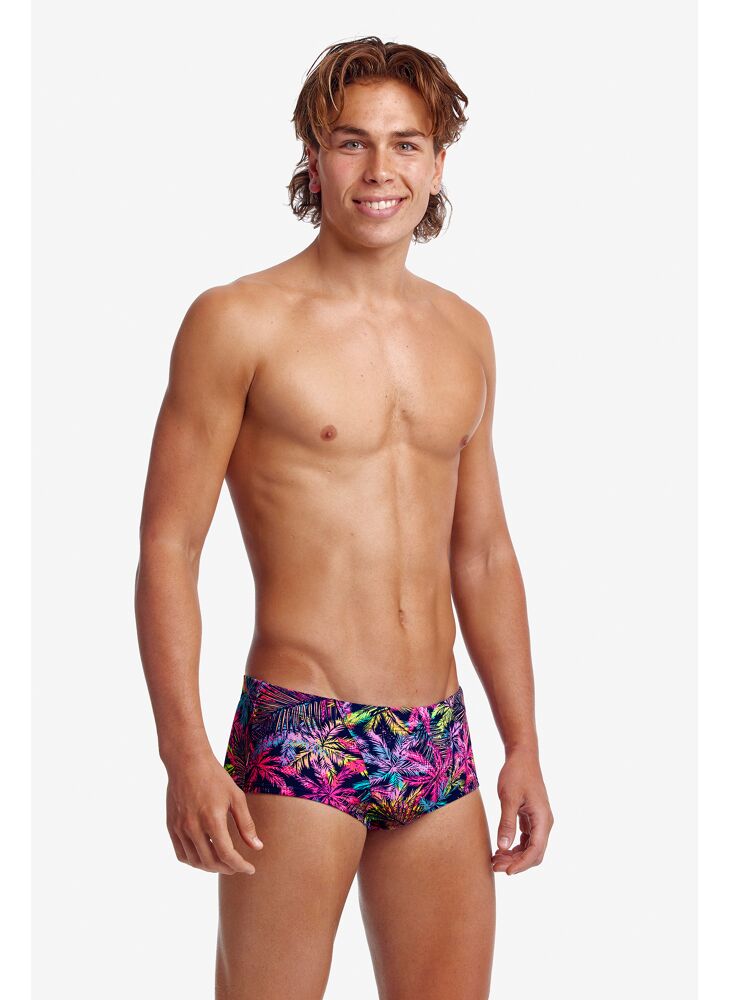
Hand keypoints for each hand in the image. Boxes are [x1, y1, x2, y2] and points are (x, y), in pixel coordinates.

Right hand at [165, 754, 263, 874]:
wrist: (187, 762)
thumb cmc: (215, 777)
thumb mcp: (236, 797)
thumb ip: (246, 824)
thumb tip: (257, 847)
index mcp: (212, 819)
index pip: (226, 854)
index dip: (240, 866)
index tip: (250, 869)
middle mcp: (193, 827)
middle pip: (210, 862)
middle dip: (227, 868)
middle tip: (238, 866)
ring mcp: (180, 828)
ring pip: (195, 861)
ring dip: (211, 867)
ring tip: (223, 863)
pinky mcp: (171, 827)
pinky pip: (181, 854)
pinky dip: (194, 861)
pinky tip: (205, 856)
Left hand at [491, 747, 553, 875]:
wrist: (522, 756)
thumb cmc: (516, 774)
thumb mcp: (509, 797)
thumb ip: (506, 822)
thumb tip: (503, 847)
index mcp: (543, 819)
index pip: (536, 850)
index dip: (522, 864)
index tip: (507, 872)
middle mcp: (544, 823)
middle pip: (534, 853)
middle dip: (516, 863)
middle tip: (495, 866)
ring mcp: (539, 821)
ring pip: (530, 848)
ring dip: (514, 857)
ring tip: (494, 860)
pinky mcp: (532, 818)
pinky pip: (526, 840)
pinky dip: (515, 847)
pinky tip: (500, 850)